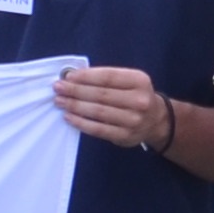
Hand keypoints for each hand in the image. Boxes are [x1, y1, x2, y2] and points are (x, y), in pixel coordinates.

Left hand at [53, 66, 170, 151]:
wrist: (155, 120)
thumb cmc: (134, 95)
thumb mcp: (128, 80)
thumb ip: (105, 77)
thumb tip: (73, 76)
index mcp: (139, 81)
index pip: (108, 77)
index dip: (86, 76)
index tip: (68, 76)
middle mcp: (139, 100)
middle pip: (101, 94)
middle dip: (76, 90)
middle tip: (58, 88)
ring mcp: (133, 120)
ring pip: (98, 112)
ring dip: (75, 106)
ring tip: (60, 101)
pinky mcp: (125, 136)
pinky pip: (98, 129)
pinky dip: (81, 123)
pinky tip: (69, 117)